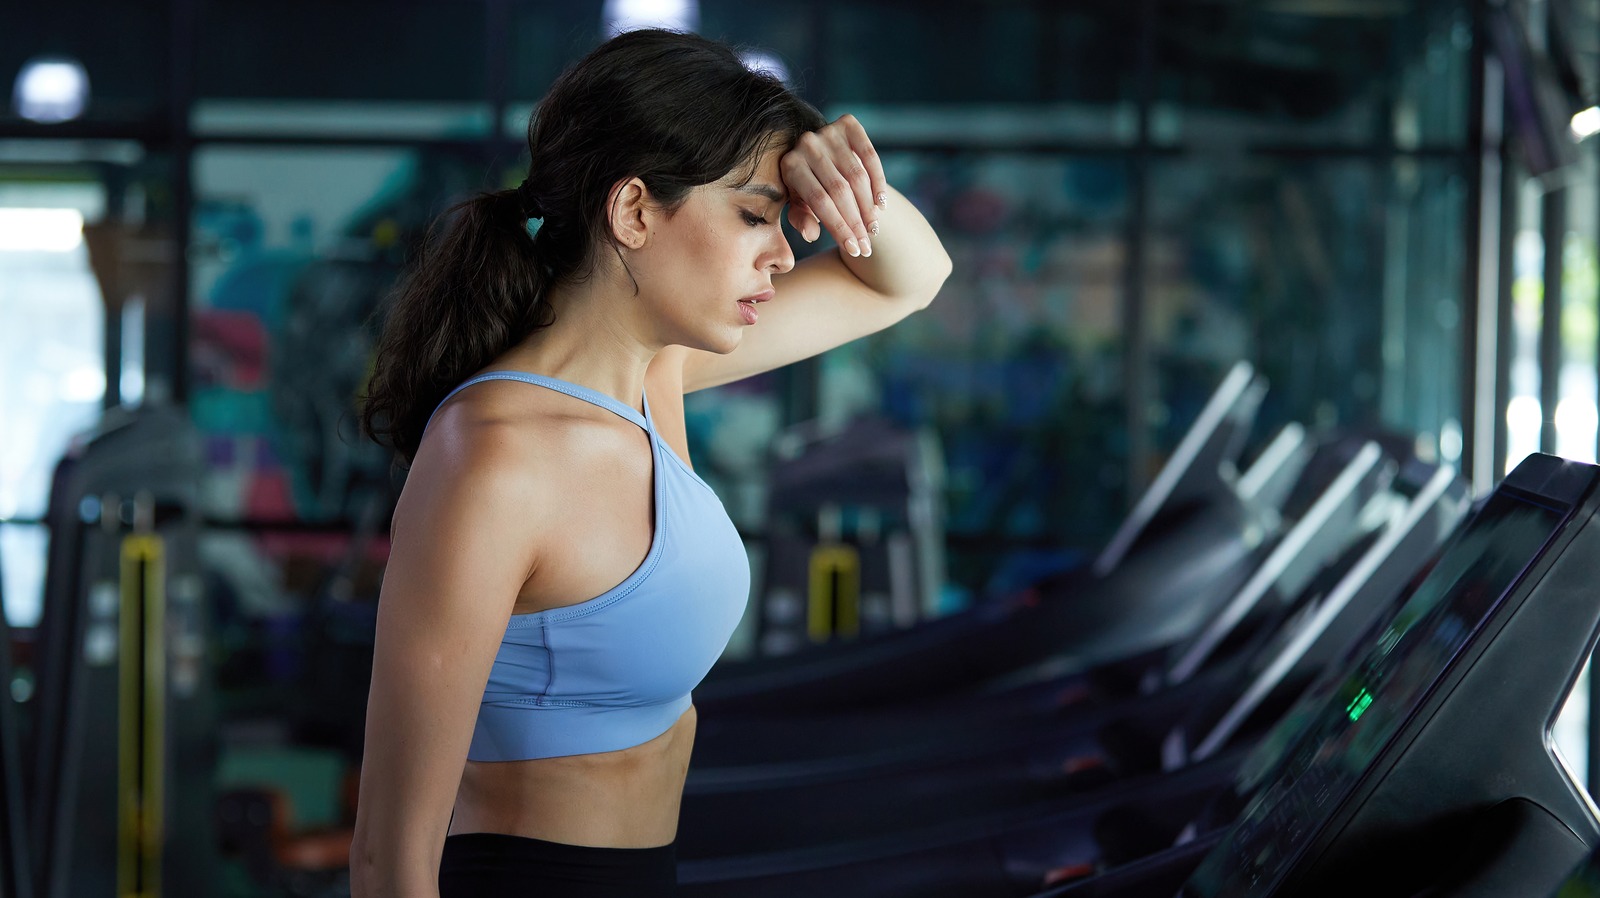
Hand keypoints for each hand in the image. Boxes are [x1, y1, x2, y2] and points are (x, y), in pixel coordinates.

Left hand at [780, 114, 888, 257]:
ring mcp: (828, 132)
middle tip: (867, 245)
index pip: (819, 202)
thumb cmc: (806, 186)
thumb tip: (811, 234)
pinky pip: (869, 155)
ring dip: (869, 206)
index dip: (839, 227)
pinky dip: (878, 180)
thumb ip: (801, 218)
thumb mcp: (799, 203)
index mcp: (790, 165)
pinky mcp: (848, 124)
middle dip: (856, 222)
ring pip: (856, 176)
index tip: (854, 249)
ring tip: (874, 229)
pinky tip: (881, 203)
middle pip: (839, 191)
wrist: (818, 153)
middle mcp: (807, 144)